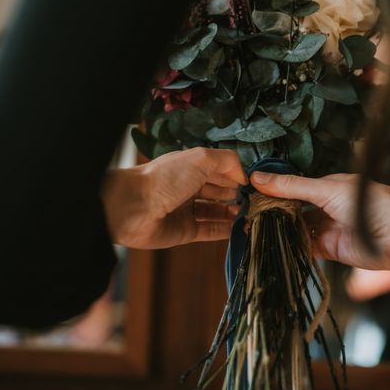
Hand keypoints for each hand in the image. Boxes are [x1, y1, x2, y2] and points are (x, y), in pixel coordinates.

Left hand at [102, 148, 245, 248]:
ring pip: (216, 212)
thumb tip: (244, 176)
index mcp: (191, 167)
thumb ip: (228, 161)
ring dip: (234, 213)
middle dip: (238, 195)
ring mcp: (187, 210)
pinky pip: (210, 231)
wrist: (133, 207)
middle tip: (257, 201)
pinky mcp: (185, 231)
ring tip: (251, 215)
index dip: (237, 176)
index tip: (255, 184)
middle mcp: (189, 187)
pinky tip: (240, 228)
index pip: (221, 171)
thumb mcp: (201, 158)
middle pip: (219, 192)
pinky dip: (226, 230)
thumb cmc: (166, 178)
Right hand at [250, 172, 389, 270]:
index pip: (293, 188)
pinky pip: (308, 247)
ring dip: (282, 231)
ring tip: (257, 232)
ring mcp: (330, 228)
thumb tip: (259, 178)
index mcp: (328, 186)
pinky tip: (277, 245)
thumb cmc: (371, 203)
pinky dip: (293, 247)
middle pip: (295, 210)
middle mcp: (328, 206)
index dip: (273, 193)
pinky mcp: (333, 249)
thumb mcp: (326, 189)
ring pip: (299, 229)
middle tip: (250, 218)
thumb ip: (292, 187)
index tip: (251, 197)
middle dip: (275, 213)